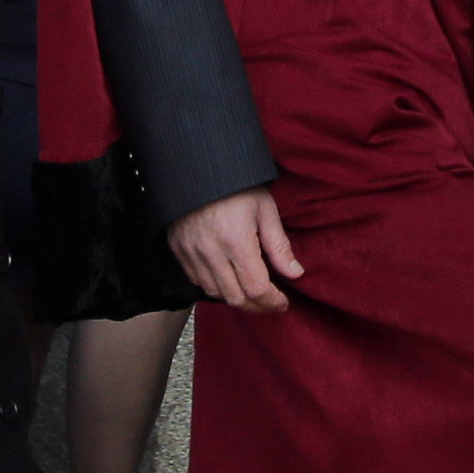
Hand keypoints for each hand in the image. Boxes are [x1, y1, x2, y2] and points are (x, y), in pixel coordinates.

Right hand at [168, 183, 303, 314]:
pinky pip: (196, 281)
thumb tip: (295, 273)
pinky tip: (229, 279)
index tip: (283, 302)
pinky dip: (215, 287)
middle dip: (257, 306)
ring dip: (236, 298)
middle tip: (271, 303)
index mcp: (237, 241)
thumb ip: (279, 246)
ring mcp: (191, 253)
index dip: (272, 301)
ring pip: (215, 293)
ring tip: (252, 292)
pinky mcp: (178, 250)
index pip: (256, 288)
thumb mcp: (265, 209)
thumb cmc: (237, 185)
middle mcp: (211, 252)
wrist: (198, 167)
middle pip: (236, 297)